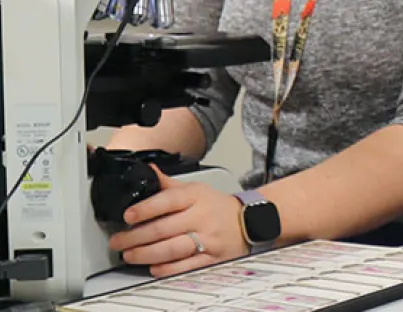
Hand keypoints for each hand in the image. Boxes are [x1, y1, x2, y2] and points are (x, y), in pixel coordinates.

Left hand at [109, 166, 249, 275]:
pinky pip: (187, 265)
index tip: (128, 215)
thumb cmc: (216, 206)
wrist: (249, 220)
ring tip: (130, 255)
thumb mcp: (195, 189)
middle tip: (118, 241)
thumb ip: (169, 184)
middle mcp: (202, 216)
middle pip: (165, 228)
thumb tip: (147, 171)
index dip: (146, 208)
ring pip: (174, 248)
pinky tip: (153, 267)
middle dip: (136, 236)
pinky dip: (168, 268)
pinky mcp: (213, 257)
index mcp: (196, 196)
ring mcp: (208, 238)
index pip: (169, 200)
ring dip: (147, 254)